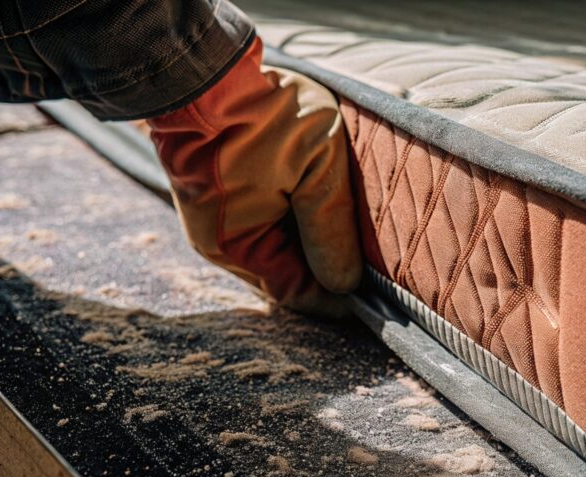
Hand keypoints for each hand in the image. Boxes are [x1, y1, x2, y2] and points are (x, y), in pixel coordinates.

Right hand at [147, 38, 361, 317]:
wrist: (208, 68)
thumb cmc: (265, 112)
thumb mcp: (317, 163)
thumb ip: (331, 225)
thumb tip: (345, 284)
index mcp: (236, 245)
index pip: (296, 292)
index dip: (336, 299)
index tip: (377, 297)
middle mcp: (220, 241)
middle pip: (288, 275)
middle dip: (328, 271)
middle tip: (377, 268)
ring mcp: (217, 219)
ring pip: (278, 250)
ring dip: (313, 246)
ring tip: (357, 237)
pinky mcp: (220, 197)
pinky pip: (265, 225)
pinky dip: (296, 224)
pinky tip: (324, 210)